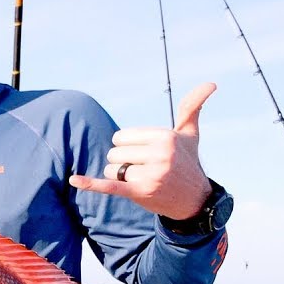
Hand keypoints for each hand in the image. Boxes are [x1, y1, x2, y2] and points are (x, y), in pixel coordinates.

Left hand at [68, 83, 215, 219]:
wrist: (195, 200)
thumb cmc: (187, 162)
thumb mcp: (189, 134)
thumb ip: (192, 107)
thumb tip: (210, 83)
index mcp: (164, 136)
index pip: (121, 136)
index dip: (128, 146)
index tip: (146, 154)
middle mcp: (159, 154)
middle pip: (114, 152)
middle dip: (123, 162)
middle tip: (145, 170)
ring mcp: (150, 174)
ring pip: (111, 169)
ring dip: (120, 177)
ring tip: (142, 181)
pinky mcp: (140, 192)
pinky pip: (109, 185)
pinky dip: (90, 183)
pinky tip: (74, 180)